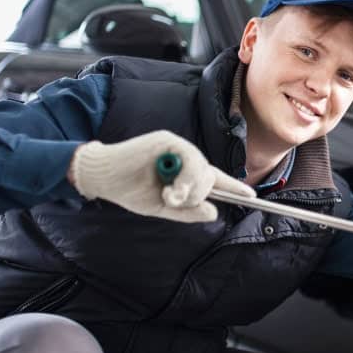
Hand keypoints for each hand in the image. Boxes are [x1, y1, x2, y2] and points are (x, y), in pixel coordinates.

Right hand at [69, 130, 254, 222]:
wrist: (101, 177)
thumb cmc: (128, 190)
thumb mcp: (161, 207)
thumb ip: (187, 211)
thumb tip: (213, 212)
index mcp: (184, 172)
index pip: (214, 179)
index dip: (233, 186)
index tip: (251, 195)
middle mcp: (184, 157)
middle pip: (209, 177)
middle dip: (197, 195)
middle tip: (173, 200)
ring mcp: (177, 146)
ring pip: (203, 169)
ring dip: (189, 189)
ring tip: (168, 194)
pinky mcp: (167, 140)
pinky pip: (190, 158)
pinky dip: (183, 176)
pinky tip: (169, 184)